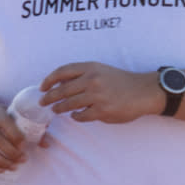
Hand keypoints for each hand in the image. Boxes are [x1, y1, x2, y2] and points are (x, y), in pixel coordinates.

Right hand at [0, 101, 29, 171]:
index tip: (25, 146)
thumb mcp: (9, 115)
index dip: (16, 136)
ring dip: (2, 163)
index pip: (5, 123)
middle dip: (12, 153)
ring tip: (14, 167)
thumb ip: (28, 127)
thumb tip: (47, 144)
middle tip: (23, 159)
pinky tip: (1, 170)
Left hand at [41, 61, 164, 123]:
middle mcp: (92, 80)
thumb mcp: (101, 70)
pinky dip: (76, 117)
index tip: (42, 87)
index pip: (62, 71)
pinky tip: (75, 116)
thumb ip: (83, 75)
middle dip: (49, 97)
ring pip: (69, 104)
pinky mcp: (103, 110)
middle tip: (43, 102)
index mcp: (91, 67)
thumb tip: (60, 84)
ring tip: (56, 110)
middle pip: (62, 90)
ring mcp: (97, 96)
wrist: (142, 91)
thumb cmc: (121, 81)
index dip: (49, 79)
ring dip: (59, 108)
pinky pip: (82, 116)